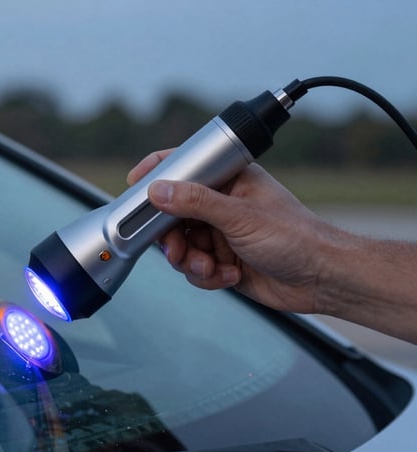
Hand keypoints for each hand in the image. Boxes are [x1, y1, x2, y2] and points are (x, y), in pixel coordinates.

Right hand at [127, 150, 339, 313]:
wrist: (322, 280)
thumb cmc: (296, 237)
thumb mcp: (240, 216)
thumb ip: (196, 202)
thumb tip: (159, 190)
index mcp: (229, 180)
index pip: (184, 168)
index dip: (157, 177)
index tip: (134, 188)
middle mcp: (222, 205)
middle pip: (173, 215)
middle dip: (172, 237)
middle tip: (175, 248)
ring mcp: (221, 234)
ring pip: (181, 246)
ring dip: (190, 261)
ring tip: (210, 267)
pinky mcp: (222, 261)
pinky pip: (195, 269)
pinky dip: (206, 276)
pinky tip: (228, 277)